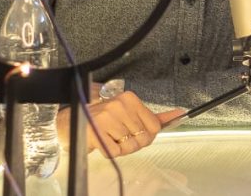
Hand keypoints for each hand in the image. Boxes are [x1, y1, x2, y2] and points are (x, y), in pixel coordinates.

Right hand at [56, 91, 183, 157]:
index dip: (146, 135)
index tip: (134, 131)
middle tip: (119, 136)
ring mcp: (106, 117)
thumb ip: (155, 117)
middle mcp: (119, 105)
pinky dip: (110, 152)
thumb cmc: (104, 119)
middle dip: (132, 143)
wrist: (71, 122)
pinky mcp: (95, 131)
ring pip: (129, 146)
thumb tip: (179, 114)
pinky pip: (115, 152)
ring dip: (121, 148)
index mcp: (130, 99)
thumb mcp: (130, 113)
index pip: (154, 127)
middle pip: (143, 139)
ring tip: (110, 138)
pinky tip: (103, 142)